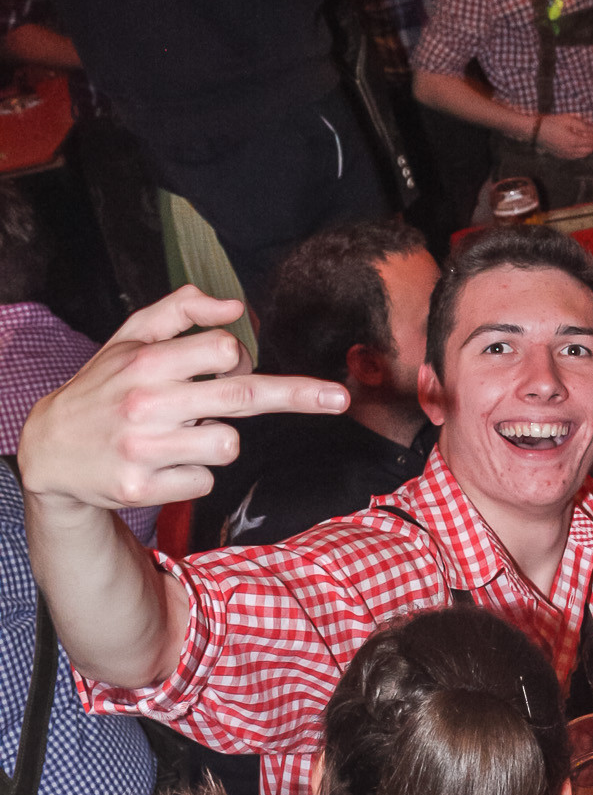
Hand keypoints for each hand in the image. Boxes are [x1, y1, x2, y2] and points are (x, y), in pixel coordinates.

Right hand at [18, 285, 348, 512]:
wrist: (50, 449)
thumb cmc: (102, 388)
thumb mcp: (128, 336)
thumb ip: (180, 310)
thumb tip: (234, 305)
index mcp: (148, 360)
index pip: (224, 350)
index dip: (239, 359)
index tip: (236, 367)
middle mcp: (147, 402)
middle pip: (242, 396)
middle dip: (300, 395)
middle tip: (340, 398)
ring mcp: (145, 448)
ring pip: (227, 445)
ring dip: (217, 443)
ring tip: (180, 436)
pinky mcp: (143, 488)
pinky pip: (204, 483)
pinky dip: (193, 476)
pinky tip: (163, 465)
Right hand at [537, 113, 592, 159]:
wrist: (535, 131)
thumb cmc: (551, 122)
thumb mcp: (568, 120)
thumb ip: (583, 126)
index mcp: (573, 141)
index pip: (591, 142)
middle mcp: (571, 151)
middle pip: (588, 150)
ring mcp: (565, 155)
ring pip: (582, 156)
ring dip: (588, 149)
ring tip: (589, 141)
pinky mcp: (561, 156)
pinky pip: (575, 157)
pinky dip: (580, 153)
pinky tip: (580, 147)